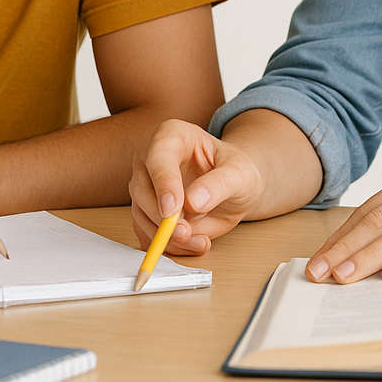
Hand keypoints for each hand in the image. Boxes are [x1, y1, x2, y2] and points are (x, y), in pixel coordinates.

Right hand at [130, 119, 265, 255]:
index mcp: (171, 136)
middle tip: (186, 233)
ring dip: (166, 237)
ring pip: (142, 215)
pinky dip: (167, 246)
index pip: (158, 158)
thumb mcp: (239, 173)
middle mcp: (151, 159)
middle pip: (142, 189)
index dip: (164, 184)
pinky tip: (192, 244)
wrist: (234, 186)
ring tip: (199, 242)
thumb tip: (193, 202)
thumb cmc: (235, 171)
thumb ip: (218, 184)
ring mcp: (146, 186)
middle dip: (162, 217)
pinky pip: (148, 233)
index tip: (172, 210)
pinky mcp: (148, 212)